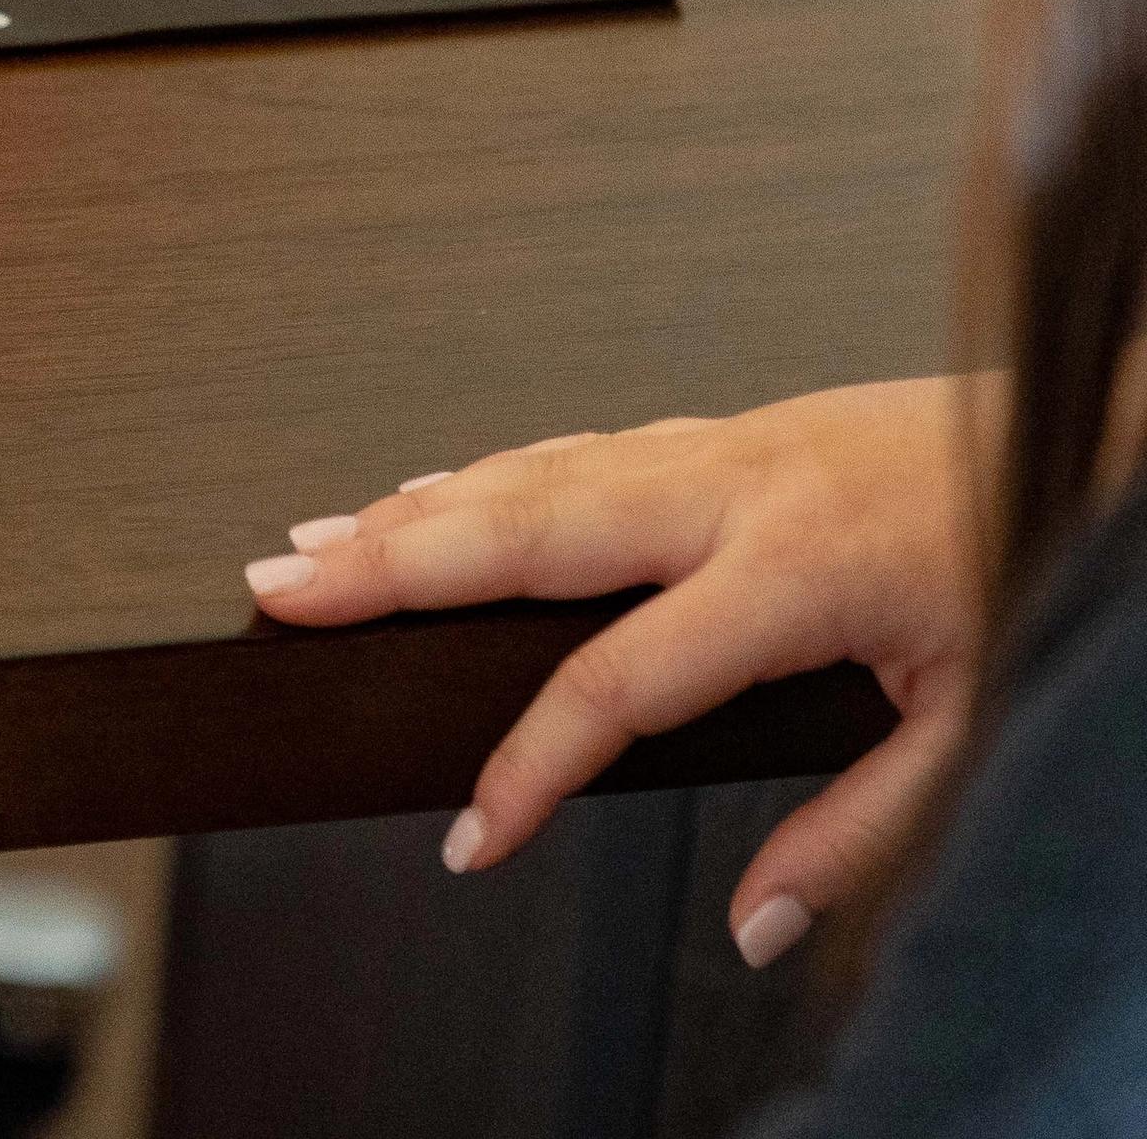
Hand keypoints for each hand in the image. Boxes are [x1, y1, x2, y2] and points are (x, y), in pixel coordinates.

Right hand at [244, 379, 985, 967]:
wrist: (1102, 427)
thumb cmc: (1047, 556)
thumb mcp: (981, 722)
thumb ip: (860, 834)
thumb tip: (759, 921)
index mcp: (795, 567)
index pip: (619, 682)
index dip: (531, 768)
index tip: (473, 833)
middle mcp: (736, 489)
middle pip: (524, 531)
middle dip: (388, 566)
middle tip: (284, 591)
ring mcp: (722, 447)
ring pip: (530, 475)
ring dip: (407, 512)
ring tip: (310, 547)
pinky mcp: (728, 431)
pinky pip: (571, 450)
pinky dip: (480, 474)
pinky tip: (422, 492)